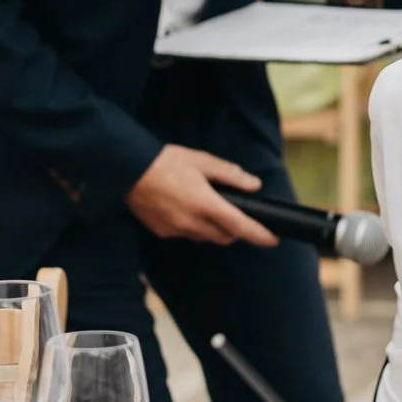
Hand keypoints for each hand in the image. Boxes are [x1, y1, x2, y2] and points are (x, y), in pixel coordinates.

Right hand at [124, 145, 278, 245]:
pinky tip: (188, 210)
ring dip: (215, 229)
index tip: (274, 239)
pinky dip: (195, 228)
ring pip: (206, 238)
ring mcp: (176, 230)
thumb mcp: (203, 161)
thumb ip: (231, 175)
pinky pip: (187, 235)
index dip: (260, 235)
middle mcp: (192, 223)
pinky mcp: (162, 232)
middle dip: (236, 230)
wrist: (127, 169)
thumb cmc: (167, 161)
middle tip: (237, 214)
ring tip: (210, 208)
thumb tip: (254, 186)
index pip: (241, 226)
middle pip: (225, 237)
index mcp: (205, 204)